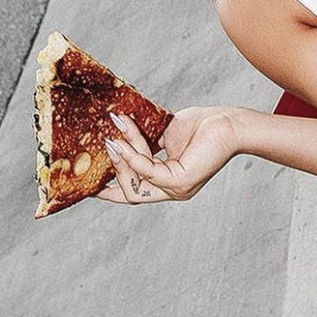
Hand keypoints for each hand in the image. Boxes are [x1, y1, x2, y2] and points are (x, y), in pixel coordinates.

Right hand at [98, 105, 239, 205]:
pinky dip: (133, 155)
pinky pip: (147, 172)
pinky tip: (123, 140)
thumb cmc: (201, 126)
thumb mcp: (164, 135)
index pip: (135, 194)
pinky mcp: (181, 181)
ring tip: (116, 130)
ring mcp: (178, 190)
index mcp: (169, 183)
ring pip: (136, 182)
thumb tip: (115, 138)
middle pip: (130, 193)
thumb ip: (143, 144)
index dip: (110, 192)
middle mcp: (173, 191)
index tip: (89, 185)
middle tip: (106, 142)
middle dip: (114, 168)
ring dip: (124, 154)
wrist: (227, 122)